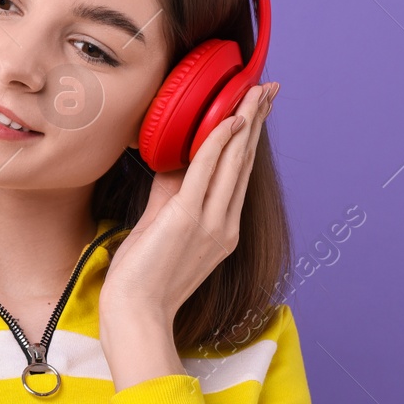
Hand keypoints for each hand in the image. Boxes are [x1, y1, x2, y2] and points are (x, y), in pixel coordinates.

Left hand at [101, 81, 278, 324]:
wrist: (134, 315)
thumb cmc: (141, 281)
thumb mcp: (160, 228)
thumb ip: (169, 195)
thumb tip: (172, 162)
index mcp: (221, 230)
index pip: (238, 175)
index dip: (249, 139)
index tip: (257, 111)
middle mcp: (223, 225)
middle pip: (243, 162)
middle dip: (256, 121)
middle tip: (268, 88)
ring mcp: (210, 223)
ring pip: (232, 162)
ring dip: (244, 121)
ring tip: (255, 91)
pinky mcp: (187, 219)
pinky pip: (205, 172)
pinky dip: (217, 143)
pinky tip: (227, 119)